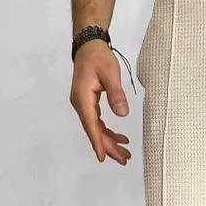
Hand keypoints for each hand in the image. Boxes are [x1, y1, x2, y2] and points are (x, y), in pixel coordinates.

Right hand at [69, 40, 131, 165]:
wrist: (88, 46)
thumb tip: (123, 114)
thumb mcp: (110, 73)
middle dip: (109, 146)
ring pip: (96, 128)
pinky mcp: (88, 103)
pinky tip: (120, 137)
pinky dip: (108, 131)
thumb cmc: (98, 57)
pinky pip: (97, 122)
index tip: (103, 157)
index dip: (98, 142)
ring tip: (125, 153)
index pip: (91, 125)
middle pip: (94, 131)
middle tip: (125, 159)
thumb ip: (116, 94)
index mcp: (83, 98)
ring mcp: (83, 104)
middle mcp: (80, 104)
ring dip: (109, 141)